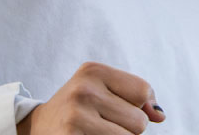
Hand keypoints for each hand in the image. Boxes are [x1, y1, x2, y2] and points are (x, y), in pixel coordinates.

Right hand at [16, 62, 164, 134]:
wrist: (38, 128)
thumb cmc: (79, 111)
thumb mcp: (103, 92)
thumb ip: (137, 98)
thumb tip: (159, 116)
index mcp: (92, 71)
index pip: (142, 91)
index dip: (135, 106)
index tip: (111, 108)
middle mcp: (83, 90)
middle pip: (139, 121)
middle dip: (126, 128)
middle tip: (99, 124)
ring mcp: (76, 116)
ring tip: (94, 133)